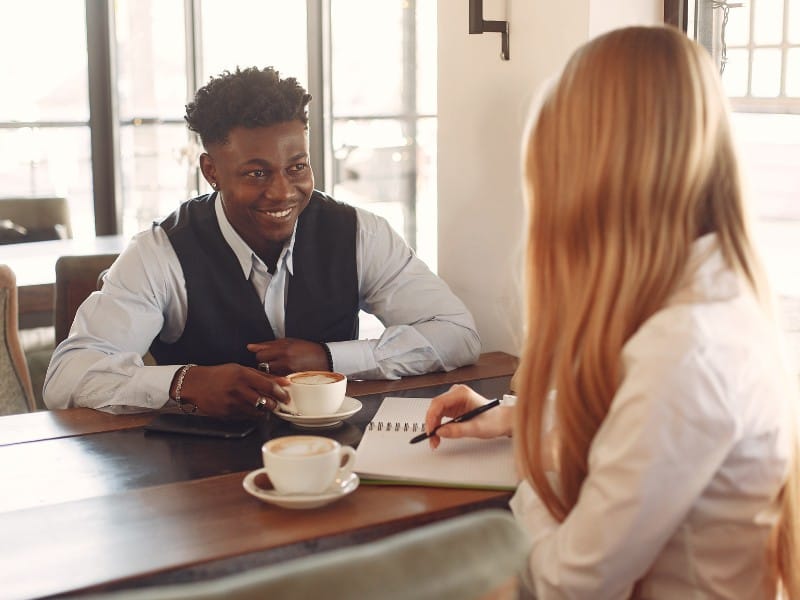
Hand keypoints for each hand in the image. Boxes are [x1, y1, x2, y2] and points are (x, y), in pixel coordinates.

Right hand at [173, 363, 289, 418]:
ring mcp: (232, 404)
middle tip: (276, 402)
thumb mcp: (240, 369)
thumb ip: (262, 375)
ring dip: (264, 411)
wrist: (196, 385)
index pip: (269, 386)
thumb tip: (282, 381)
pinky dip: (251, 414)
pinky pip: (246, 417)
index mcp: (242, 375)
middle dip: (274, 404)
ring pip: (258, 413)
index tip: (286, 396)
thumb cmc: (219, 375)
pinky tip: (249, 407)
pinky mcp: (228, 414)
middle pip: (266, 402)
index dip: (281, 393)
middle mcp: (238, 390)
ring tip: (263, 405)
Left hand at [246, 338, 328, 374]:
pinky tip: (284, 375)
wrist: (325, 359)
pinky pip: (277, 381)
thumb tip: (250, 347)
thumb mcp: (288, 342)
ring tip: (280, 369)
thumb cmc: (307, 349)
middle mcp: (285, 361)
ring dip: (271, 373)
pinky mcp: (292, 381)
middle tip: (274, 363)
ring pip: (269, 375)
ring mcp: (289, 373)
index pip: (260, 355)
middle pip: (262, 366)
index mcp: (284, 349)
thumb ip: (267, 345)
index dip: (262, 355)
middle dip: (265, 364)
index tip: (267, 355)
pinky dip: (278, 379)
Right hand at [424, 384, 514, 448]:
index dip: (431, 417)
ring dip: (434, 426)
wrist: (502, 421)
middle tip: (432, 439)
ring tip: (435, 440)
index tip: (431, 431)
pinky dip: (438, 426)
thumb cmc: (494, 420)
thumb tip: (441, 432)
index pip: (438, 403)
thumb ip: (458, 430)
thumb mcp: (477, 428)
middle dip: (431, 424)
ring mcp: (454, 400)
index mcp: (461, 393)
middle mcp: (456, 394)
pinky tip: (439, 434)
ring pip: (436, 412)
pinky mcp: (454, 407)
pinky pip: (440, 415)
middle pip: (435, 407)